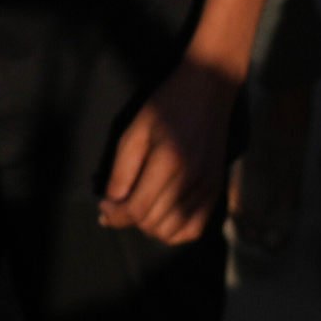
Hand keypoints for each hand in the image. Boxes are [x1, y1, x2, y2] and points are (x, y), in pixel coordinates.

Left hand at [100, 57, 236, 244]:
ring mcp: (208, 186)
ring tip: (141, 207)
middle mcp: (193, 179)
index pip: (137, 209)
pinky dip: (175, 231)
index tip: (104, 206)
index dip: (114, 215)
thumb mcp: (134, 131)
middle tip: (120, 204)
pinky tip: (163, 215)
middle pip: (153, 224)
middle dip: (128, 219)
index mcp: (169, 161)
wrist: (209, 88)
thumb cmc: (166, 105)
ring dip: (150, 227)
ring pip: (172, 232)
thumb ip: (120, 172)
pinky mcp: (217, 188)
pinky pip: (194, 229)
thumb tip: (110, 206)